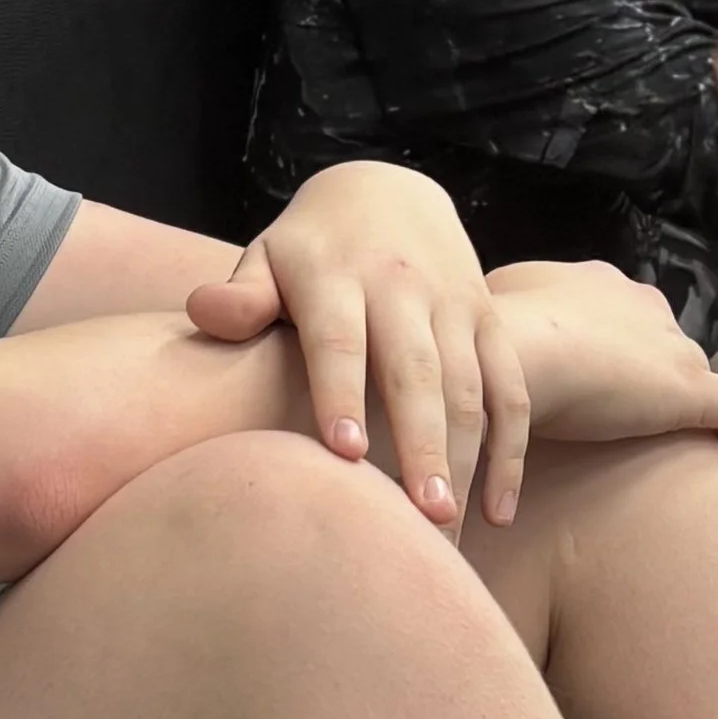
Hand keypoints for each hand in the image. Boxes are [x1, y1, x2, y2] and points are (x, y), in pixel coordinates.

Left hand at [187, 164, 532, 529]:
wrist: (390, 190)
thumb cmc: (310, 250)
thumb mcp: (268, 256)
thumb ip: (241, 294)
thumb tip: (206, 313)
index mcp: (337, 275)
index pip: (339, 338)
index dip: (341, 393)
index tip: (342, 453)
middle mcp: (402, 288)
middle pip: (415, 372)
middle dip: (420, 444)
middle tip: (419, 518)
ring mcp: (454, 304)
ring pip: (469, 387)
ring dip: (466, 459)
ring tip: (450, 528)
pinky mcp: (490, 319)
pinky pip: (511, 389)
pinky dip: (510, 452)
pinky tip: (497, 514)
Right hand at [482, 261, 717, 455]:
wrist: (514, 354)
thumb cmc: (489, 337)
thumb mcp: (487, 313)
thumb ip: (497, 323)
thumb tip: (473, 338)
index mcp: (596, 282)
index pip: (616, 313)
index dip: (607, 348)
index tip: (591, 378)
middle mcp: (643, 303)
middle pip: (658, 340)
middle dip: (646, 372)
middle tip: (622, 414)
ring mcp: (672, 344)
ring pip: (693, 370)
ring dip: (680, 401)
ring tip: (662, 442)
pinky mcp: (693, 388)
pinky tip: (716, 451)